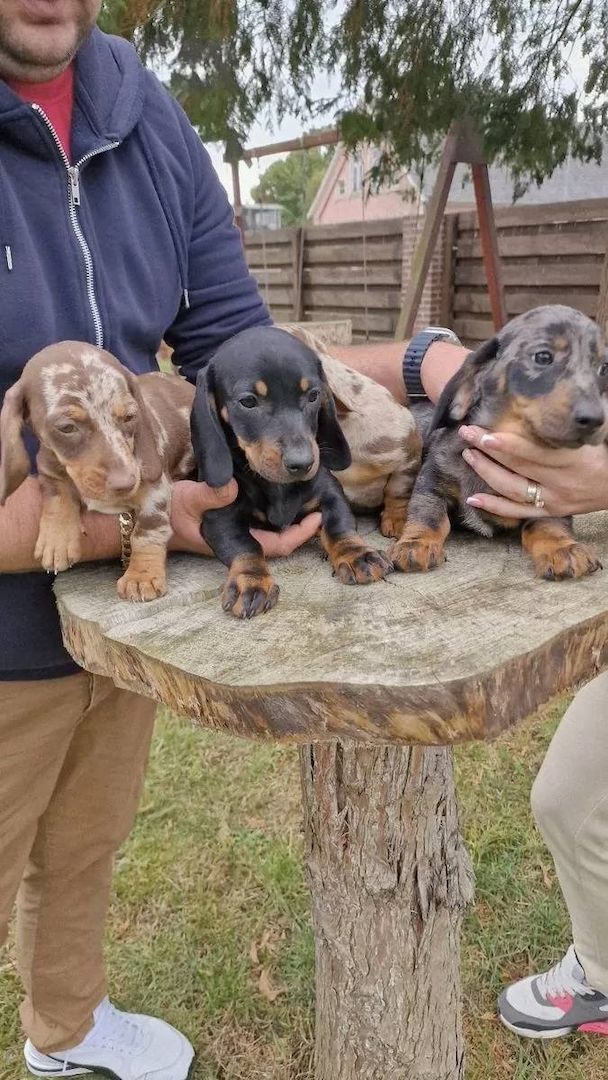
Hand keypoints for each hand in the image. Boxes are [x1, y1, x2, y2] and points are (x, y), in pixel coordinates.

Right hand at [170, 479, 321, 556]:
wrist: (156, 514)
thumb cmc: (172, 512)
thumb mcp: (188, 500)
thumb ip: (209, 495)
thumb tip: (232, 489)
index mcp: (237, 540)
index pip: (278, 545)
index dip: (300, 534)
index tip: (317, 517)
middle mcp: (244, 538)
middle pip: (284, 537)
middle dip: (304, 523)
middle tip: (322, 500)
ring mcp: (243, 530)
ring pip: (277, 527)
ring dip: (294, 513)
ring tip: (312, 492)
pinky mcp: (239, 518)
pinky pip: (266, 515)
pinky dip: (279, 505)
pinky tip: (287, 487)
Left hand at [459, 426, 607, 517]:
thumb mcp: (600, 433)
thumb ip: (579, 420)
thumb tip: (570, 390)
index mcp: (573, 462)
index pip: (534, 453)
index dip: (508, 445)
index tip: (485, 434)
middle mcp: (560, 484)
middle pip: (517, 468)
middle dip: (488, 450)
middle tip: (467, 433)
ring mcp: (554, 500)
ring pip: (513, 490)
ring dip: (487, 473)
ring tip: (468, 455)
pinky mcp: (550, 512)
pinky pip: (518, 512)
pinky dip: (494, 507)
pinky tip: (472, 499)